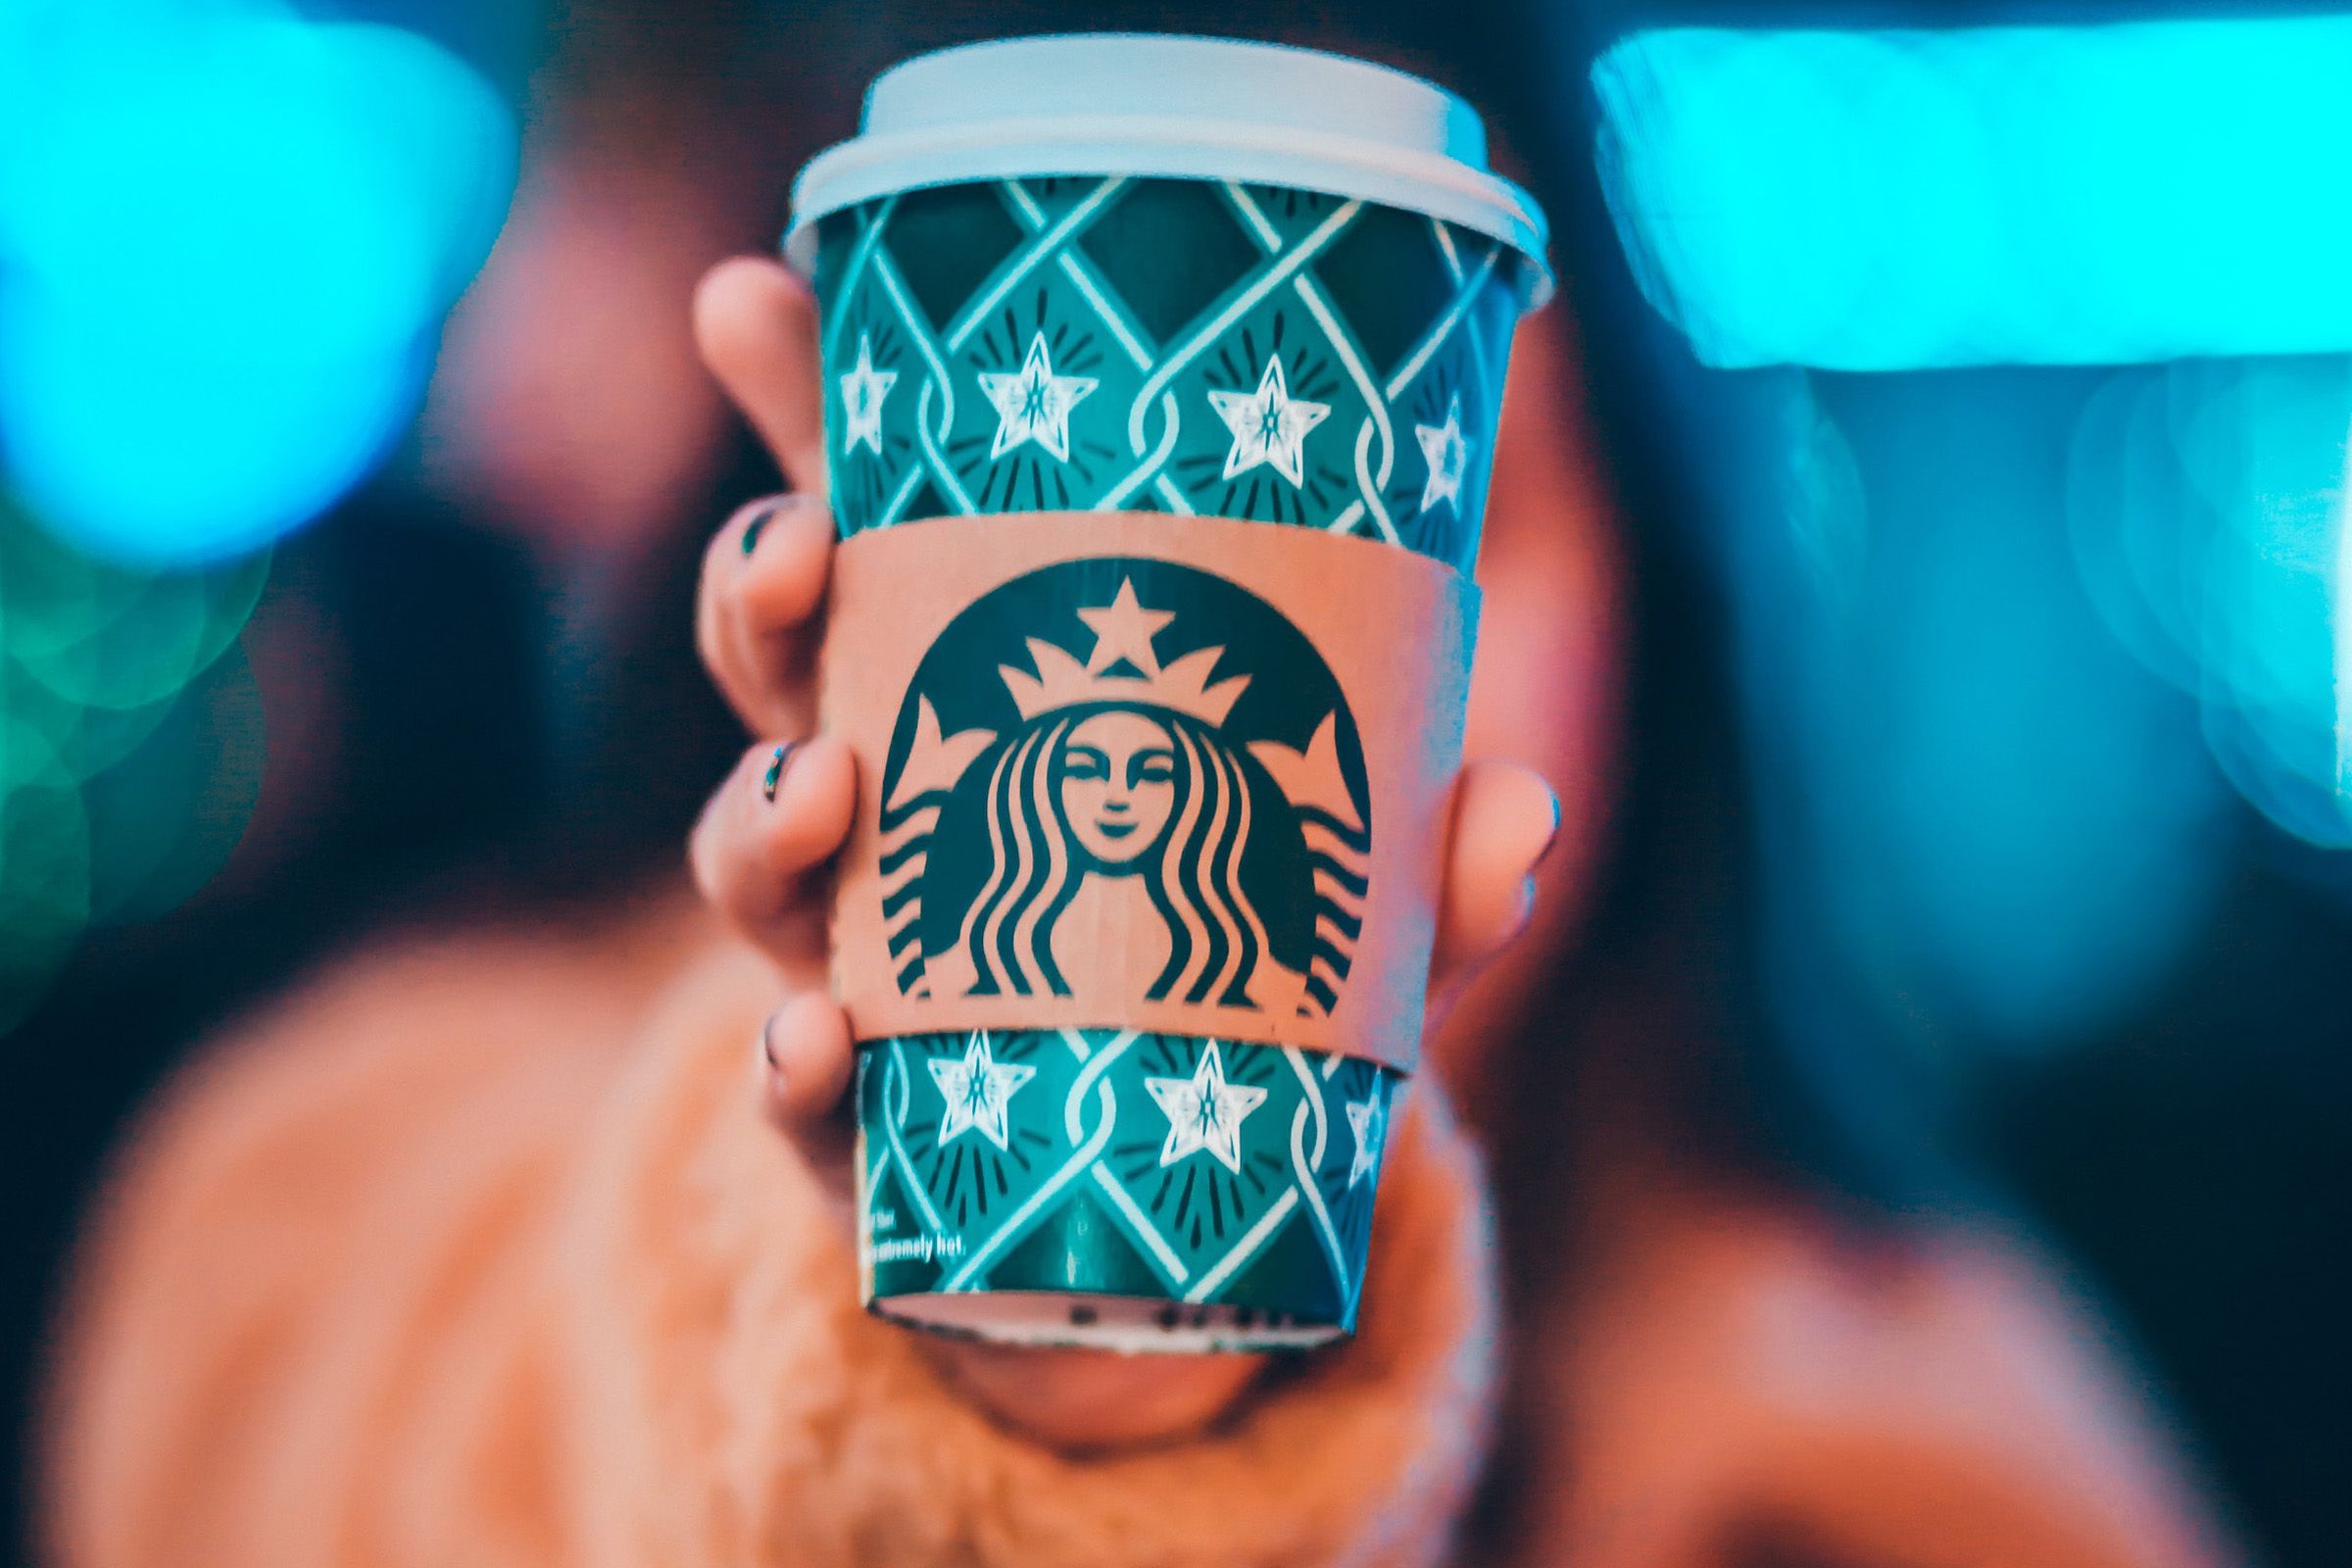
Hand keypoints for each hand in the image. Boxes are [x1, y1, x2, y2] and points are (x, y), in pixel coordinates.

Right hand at [686, 255, 1558, 1451]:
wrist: (1136, 1220)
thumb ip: (1416, 860)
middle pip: (775, 669)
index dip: (798, 411)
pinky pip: (786, 1088)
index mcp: (967, 695)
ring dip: (757, 810)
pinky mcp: (850, 1123)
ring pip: (750, 859)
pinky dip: (783, 1067)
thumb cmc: (1215, 988)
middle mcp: (879, 808)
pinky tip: (817, 1043)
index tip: (757, 292)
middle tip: (799, 543)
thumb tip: (1520, 809)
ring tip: (818, 783)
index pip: (870, 531)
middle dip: (757, 589)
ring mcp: (849, 961)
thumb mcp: (1329, 902)